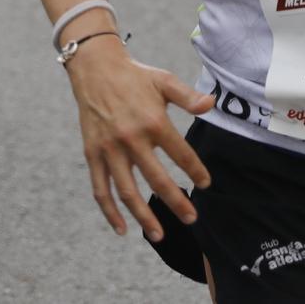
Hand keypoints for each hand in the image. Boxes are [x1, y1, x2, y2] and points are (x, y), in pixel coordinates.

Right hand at [67, 44, 215, 241]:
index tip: (205, 184)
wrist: (95, 69)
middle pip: (156, 179)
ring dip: (143, 216)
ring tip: (159, 235)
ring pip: (127, 191)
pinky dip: (110, 212)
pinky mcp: (92, 155)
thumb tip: (211, 104)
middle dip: (176, 202)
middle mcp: (131, 138)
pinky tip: (122, 228)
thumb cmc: (135, 76)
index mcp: (153, 121)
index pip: (181, 154)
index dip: (196, 171)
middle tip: (191, 218)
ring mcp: (109, 149)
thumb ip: (188, 96)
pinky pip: (100, 189)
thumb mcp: (164, 81)